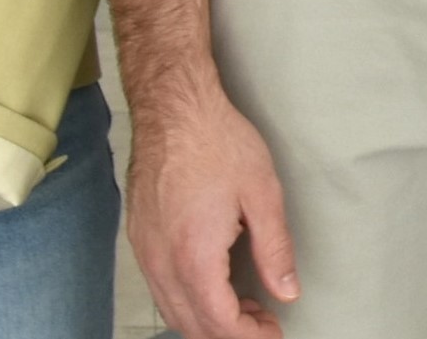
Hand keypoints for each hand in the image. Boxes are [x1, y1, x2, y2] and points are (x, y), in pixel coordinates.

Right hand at [124, 84, 297, 338]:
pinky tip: (215, 286)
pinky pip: (161, 289)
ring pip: (173, 311)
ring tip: (247, 308)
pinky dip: (189, 301)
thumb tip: (287, 291)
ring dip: (209, 321)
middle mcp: (162, 262)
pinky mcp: (139, 240)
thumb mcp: (262, 194)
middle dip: (231, 335)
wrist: (173, 110)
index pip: (219, 323)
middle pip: (192, 325)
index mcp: (195, 256)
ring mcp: (145, 253)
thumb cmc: (218, 143)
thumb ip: (275, 250)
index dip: (250, 336)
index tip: (274, 332)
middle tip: (265, 324)